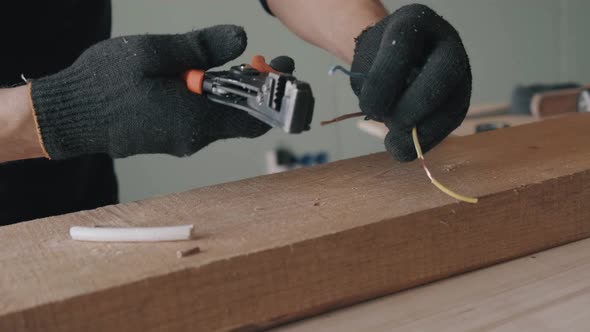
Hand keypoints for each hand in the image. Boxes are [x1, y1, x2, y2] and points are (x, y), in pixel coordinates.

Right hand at [30, 25, 269, 159]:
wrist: (68, 116)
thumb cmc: (103, 84)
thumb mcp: (153, 54)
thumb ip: (200, 48)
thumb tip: (241, 39)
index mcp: (195, 120)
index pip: (256, 117)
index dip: (275, 93)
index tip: (283, 67)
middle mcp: (194, 138)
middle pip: (243, 118)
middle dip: (257, 89)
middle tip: (260, 60)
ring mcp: (182, 141)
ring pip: (223, 118)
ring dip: (233, 93)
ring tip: (233, 64)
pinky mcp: (171, 137)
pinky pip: (203, 120)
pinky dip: (214, 100)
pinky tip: (203, 79)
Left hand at [350, 4, 471, 161]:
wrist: (394, 60)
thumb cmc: (377, 59)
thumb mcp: (366, 61)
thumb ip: (373, 83)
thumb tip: (385, 116)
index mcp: (415, 22)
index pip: (402, 44)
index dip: (384, 80)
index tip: (368, 106)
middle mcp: (446, 43)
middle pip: (443, 74)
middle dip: (412, 108)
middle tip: (390, 123)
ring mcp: (460, 72)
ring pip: (452, 105)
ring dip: (420, 132)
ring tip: (393, 142)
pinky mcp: (460, 100)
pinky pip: (449, 124)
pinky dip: (425, 141)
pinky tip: (403, 146)